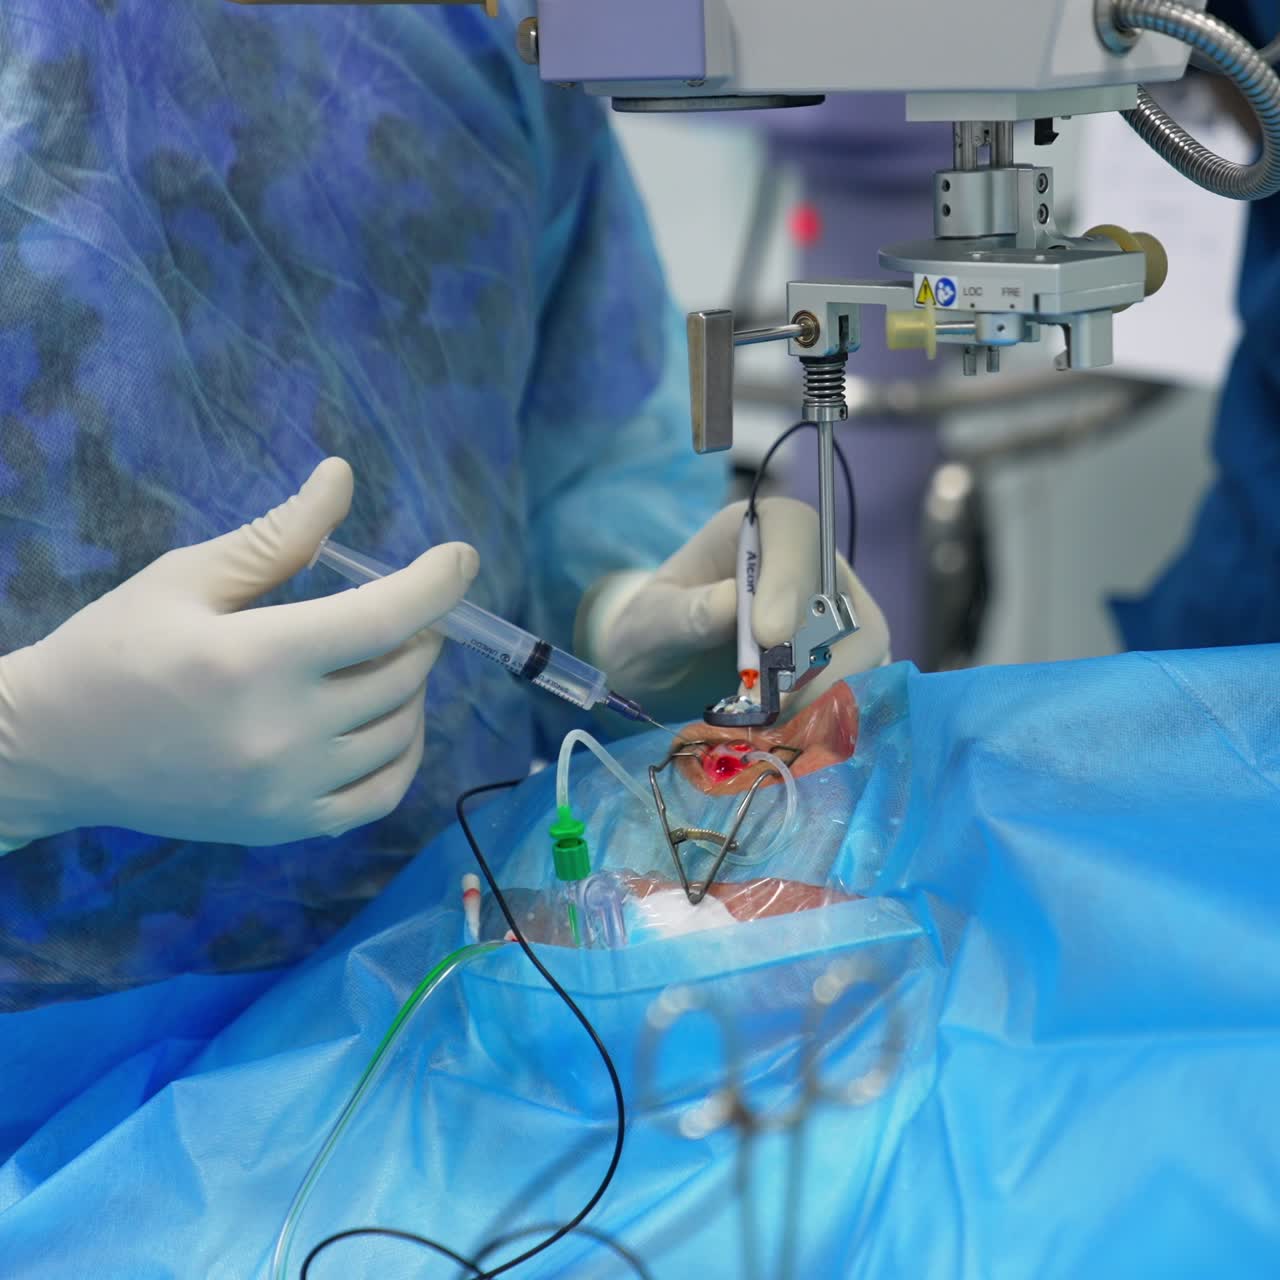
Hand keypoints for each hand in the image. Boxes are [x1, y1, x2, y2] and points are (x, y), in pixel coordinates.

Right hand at [0, 458, 476, 850]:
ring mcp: (288, 790)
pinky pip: (384, 794)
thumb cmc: (115, 649)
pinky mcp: (287, 828)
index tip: (461, 558)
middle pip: (402, 673)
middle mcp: (282, 732)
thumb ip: (278, 536)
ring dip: (412, 687)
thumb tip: (343, 477)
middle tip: (396, 611)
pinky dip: (403, 752)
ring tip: (381, 660)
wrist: (54, 751)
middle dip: (417, 630)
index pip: (382, 618)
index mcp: (254, 659)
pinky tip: (385, 722)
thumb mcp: (186, 577)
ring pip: (403, 730)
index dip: (436, 583)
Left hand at [577, 497, 888, 722]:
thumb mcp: (651, 622)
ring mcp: (837, 613)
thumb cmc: (654, 633)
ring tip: (771, 724)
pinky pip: (865, 684)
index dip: (789, 580)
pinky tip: (791, 735)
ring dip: (823, 692)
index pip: (796, 533)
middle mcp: (810, 563)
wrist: (664, 675)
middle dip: (808, 654)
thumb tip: (732, 601)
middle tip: (769, 703)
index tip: (768, 636)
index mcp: (758, 530)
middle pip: (839, 595)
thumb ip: (686, 612)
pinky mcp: (848, 661)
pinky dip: (833, 714)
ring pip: (864, 644)